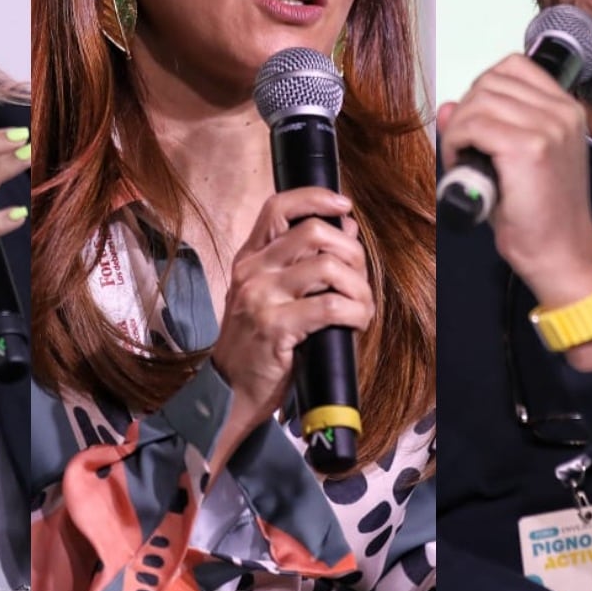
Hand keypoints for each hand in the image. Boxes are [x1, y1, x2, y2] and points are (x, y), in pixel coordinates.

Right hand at [210, 187, 373, 427]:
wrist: (229, 392)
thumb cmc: (257, 345)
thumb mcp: (272, 295)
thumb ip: (303, 261)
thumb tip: (345, 227)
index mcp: (249, 259)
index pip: (278, 207)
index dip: (315, 198)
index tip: (343, 206)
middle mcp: (251, 271)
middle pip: (312, 232)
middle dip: (351, 251)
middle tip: (360, 276)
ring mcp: (261, 297)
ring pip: (327, 267)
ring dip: (358, 286)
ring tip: (362, 306)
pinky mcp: (275, 326)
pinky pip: (330, 305)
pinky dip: (355, 311)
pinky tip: (357, 321)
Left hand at [436, 54, 591, 307]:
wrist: (561, 255)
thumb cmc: (542, 216)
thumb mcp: (515, 161)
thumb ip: (487, 126)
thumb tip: (447, 106)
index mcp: (567, 110)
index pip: (514, 67)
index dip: (483, 90)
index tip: (477, 123)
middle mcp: (562, 112)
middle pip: (491, 81)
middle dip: (466, 110)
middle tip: (463, 146)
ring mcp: (548, 128)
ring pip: (478, 101)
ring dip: (458, 128)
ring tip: (462, 159)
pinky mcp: (529, 148)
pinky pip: (473, 126)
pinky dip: (456, 143)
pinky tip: (461, 167)